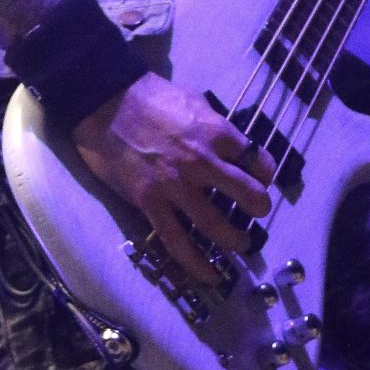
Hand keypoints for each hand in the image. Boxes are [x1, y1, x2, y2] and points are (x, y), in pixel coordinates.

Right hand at [72, 72, 275, 284]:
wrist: (104, 102)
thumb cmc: (149, 95)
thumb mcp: (194, 100)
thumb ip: (216, 125)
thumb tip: (232, 145)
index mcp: (217, 133)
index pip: (258, 162)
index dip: (265, 174)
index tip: (262, 179)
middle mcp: (202, 162)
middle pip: (248, 195)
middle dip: (259, 208)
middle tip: (258, 213)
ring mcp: (175, 187)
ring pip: (216, 226)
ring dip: (235, 240)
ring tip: (240, 245)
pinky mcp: (150, 204)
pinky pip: (177, 241)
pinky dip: (196, 263)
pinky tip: (209, 274)